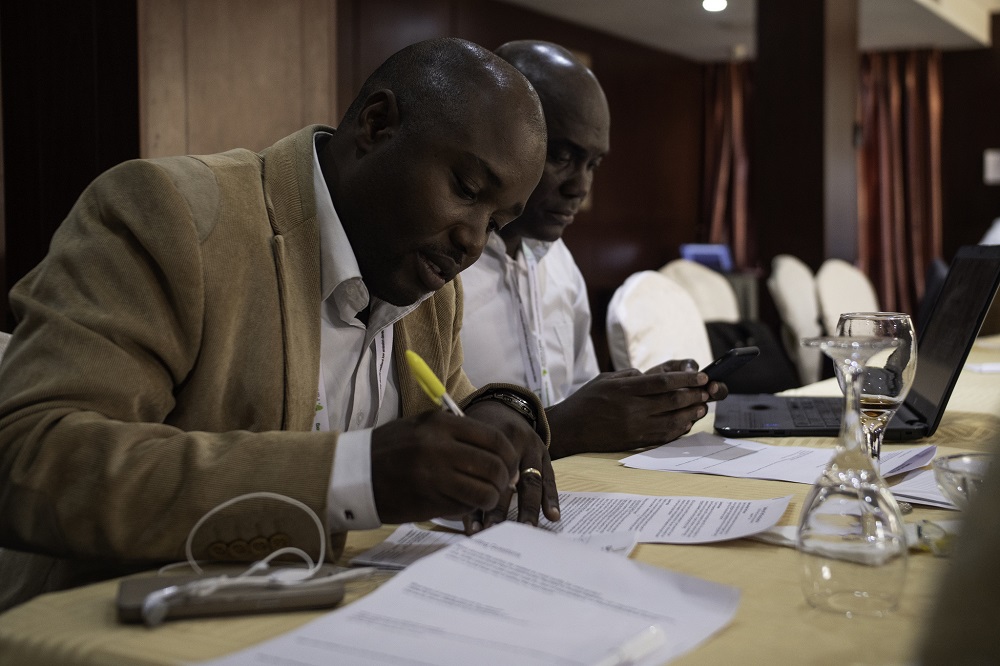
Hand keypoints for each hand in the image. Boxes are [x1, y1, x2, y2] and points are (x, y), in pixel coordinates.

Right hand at [370, 410, 519, 523]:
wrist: (354, 472)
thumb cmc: (391, 448)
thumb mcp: (423, 427)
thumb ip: (457, 434)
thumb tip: (496, 451)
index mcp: (441, 424)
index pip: (494, 439)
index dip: (508, 454)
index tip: (508, 463)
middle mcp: (440, 447)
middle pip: (495, 466)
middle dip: (504, 479)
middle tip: (501, 484)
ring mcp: (435, 476)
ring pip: (485, 491)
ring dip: (491, 498)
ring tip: (485, 497)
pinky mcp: (429, 500)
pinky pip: (465, 507)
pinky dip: (470, 508)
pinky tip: (463, 504)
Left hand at [462, 398, 558, 532]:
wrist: (503, 408)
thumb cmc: (478, 434)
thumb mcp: (469, 442)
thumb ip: (466, 473)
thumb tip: (460, 517)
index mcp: (489, 438)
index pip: (484, 473)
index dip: (478, 501)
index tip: (474, 529)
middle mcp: (513, 442)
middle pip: (508, 478)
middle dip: (502, 508)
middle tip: (497, 531)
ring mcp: (533, 448)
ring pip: (532, 480)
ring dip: (529, 507)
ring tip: (527, 529)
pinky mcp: (545, 454)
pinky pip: (550, 478)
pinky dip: (551, 498)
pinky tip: (553, 516)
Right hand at [546, 359, 727, 457]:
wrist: (569, 429)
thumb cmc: (586, 400)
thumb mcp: (606, 378)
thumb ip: (631, 375)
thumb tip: (656, 376)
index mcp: (625, 389)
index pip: (663, 382)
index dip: (686, 379)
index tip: (702, 377)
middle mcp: (632, 409)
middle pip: (673, 401)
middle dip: (695, 394)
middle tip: (708, 391)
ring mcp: (634, 427)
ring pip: (673, 421)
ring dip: (692, 413)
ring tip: (702, 406)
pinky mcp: (635, 441)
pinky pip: (664, 436)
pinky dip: (680, 429)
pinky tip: (687, 422)